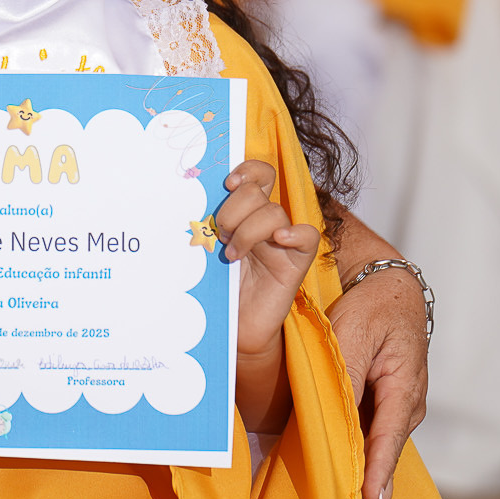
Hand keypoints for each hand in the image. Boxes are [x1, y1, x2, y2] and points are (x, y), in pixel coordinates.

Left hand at [217, 160, 319, 356]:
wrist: (233, 327)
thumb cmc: (218, 287)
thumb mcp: (207, 249)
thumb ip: (208, 223)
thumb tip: (190, 199)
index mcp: (246, 211)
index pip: (257, 173)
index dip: (246, 170)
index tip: (227, 184)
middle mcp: (266, 221)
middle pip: (260, 190)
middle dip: (234, 209)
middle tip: (220, 234)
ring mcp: (283, 240)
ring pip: (275, 212)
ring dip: (248, 231)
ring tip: (232, 255)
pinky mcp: (296, 262)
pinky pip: (309, 236)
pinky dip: (295, 233)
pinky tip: (279, 241)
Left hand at [324, 214, 429, 498]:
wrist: (389, 286)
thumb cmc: (371, 307)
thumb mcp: (354, 336)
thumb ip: (348, 377)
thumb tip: (341, 420)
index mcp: (404, 389)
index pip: (386, 442)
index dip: (375, 478)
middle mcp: (407, 406)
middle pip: (385, 457)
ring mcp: (399, 409)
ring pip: (380, 454)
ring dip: (369, 489)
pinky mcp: (386, 407)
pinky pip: (375, 443)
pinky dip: (367, 469)